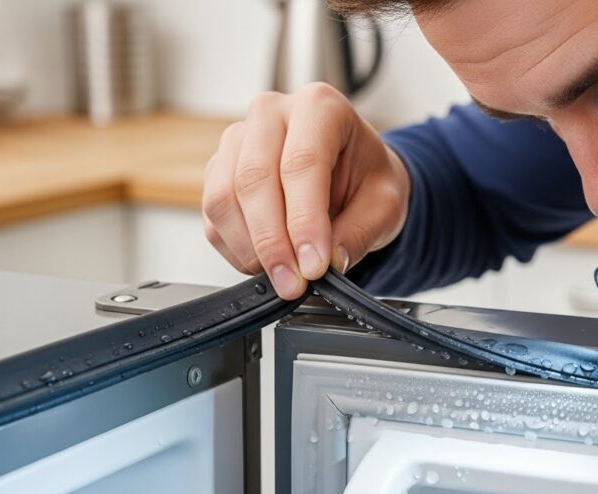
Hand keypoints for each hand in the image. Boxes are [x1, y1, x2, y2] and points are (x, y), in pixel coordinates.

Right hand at [202, 83, 410, 299]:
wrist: (353, 173)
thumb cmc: (367, 178)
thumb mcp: (385, 204)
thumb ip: (360, 232)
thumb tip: (328, 263)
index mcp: (319, 107)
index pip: (302, 163)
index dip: (305, 221)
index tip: (314, 265)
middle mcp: (271, 114)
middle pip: (254, 178)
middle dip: (273, 241)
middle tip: (294, 283)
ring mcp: (237, 140)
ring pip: (224, 198)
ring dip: (251, 249)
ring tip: (284, 277)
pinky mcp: (218, 171)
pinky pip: (213, 217)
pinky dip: (237, 250)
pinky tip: (267, 264)